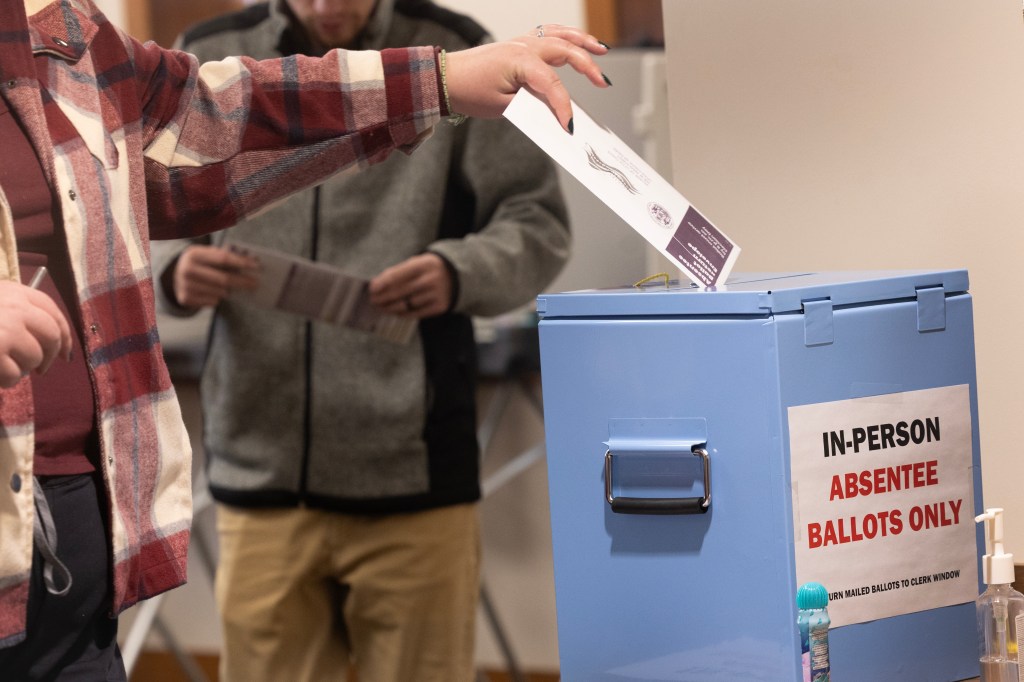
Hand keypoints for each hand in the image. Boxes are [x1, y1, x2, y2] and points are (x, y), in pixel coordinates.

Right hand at [0, 279, 72, 387]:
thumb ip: (16, 314)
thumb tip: (49, 342)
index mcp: (12, 291)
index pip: (51, 310)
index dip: (63, 333)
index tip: (66, 352)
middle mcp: (14, 307)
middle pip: (52, 335)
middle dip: (49, 356)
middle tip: (41, 370)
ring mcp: (6, 329)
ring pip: (35, 357)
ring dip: (21, 369)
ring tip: (0, 366)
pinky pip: (14, 376)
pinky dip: (5, 380)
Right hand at [173, 245, 259, 308]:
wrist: (175, 276)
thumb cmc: (200, 263)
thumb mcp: (207, 254)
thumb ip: (225, 255)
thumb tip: (252, 260)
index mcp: (194, 254)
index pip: (224, 258)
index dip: (242, 263)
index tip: (257, 267)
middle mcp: (187, 269)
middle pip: (223, 279)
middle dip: (242, 282)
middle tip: (255, 284)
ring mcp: (185, 285)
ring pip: (220, 292)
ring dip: (230, 291)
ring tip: (232, 288)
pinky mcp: (185, 299)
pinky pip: (212, 302)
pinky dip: (218, 298)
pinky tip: (216, 293)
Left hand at [368, 253, 452, 318]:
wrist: (458, 276)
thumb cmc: (429, 269)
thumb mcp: (417, 263)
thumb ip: (398, 272)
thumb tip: (377, 285)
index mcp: (424, 264)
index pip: (398, 275)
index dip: (383, 283)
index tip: (372, 289)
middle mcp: (431, 279)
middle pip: (401, 291)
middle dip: (384, 297)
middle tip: (373, 301)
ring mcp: (437, 294)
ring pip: (407, 304)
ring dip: (391, 307)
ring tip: (382, 308)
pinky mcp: (440, 306)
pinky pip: (417, 313)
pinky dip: (403, 314)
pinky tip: (395, 312)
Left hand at [445, 24, 609, 131]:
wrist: (448, 78)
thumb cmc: (470, 91)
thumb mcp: (503, 107)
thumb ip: (532, 107)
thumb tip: (555, 113)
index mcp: (520, 61)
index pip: (552, 84)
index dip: (564, 107)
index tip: (571, 126)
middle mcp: (525, 46)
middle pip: (566, 51)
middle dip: (588, 67)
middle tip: (603, 84)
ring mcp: (523, 41)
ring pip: (561, 36)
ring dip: (583, 42)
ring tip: (602, 50)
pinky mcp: (520, 43)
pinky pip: (550, 33)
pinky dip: (567, 36)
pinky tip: (579, 42)